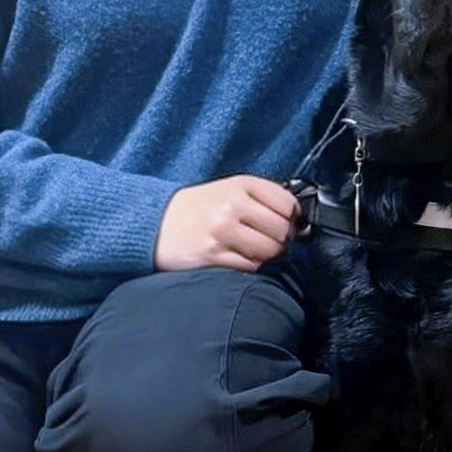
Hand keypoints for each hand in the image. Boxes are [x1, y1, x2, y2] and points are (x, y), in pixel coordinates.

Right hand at [154, 176, 298, 272]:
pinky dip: (250, 266)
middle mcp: (232, 205)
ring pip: (269, 251)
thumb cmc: (197, 209)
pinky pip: (250, 267)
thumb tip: (297, 218)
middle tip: (269, 242)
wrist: (154, 223)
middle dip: (281, 240)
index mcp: (241, 184)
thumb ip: (262, 199)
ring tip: (253, 251)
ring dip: (267, 256)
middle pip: (282, 230)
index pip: (288, 204)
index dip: (292, 218)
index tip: (285, 224)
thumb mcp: (229, 189)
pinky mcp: (213, 255)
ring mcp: (222, 230)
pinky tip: (237, 258)